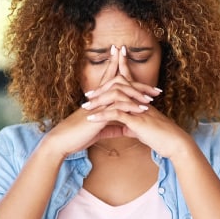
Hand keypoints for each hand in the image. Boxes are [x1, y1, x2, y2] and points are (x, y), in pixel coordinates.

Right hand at [40, 45, 158, 157]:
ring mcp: (99, 104)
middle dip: (140, 85)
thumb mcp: (98, 130)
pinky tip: (142, 109)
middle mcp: (99, 98)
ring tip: (152, 99)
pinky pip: (117, 106)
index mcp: (99, 100)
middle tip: (157, 89)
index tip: (146, 82)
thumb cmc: (77, 136)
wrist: (62, 142)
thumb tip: (121, 129)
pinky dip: (131, 106)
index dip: (127, 76)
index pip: (113, 83)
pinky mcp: (99, 113)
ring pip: (121, 91)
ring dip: (138, 94)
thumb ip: (110, 126)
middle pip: (121, 83)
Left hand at [84, 46, 192, 158]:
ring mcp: (138, 109)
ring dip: (98, 102)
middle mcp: (139, 102)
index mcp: (141, 102)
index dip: (120, 71)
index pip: (128, 83)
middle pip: (119, 86)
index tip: (108, 68)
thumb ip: (133, 126)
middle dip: (102, 88)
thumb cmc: (162, 137)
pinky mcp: (137, 120)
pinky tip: (91, 119)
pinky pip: (116, 114)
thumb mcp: (144, 130)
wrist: (175, 143)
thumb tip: (124, 128)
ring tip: (85, 108)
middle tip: (87, 94)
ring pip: (115, 98)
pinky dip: (102, 115)